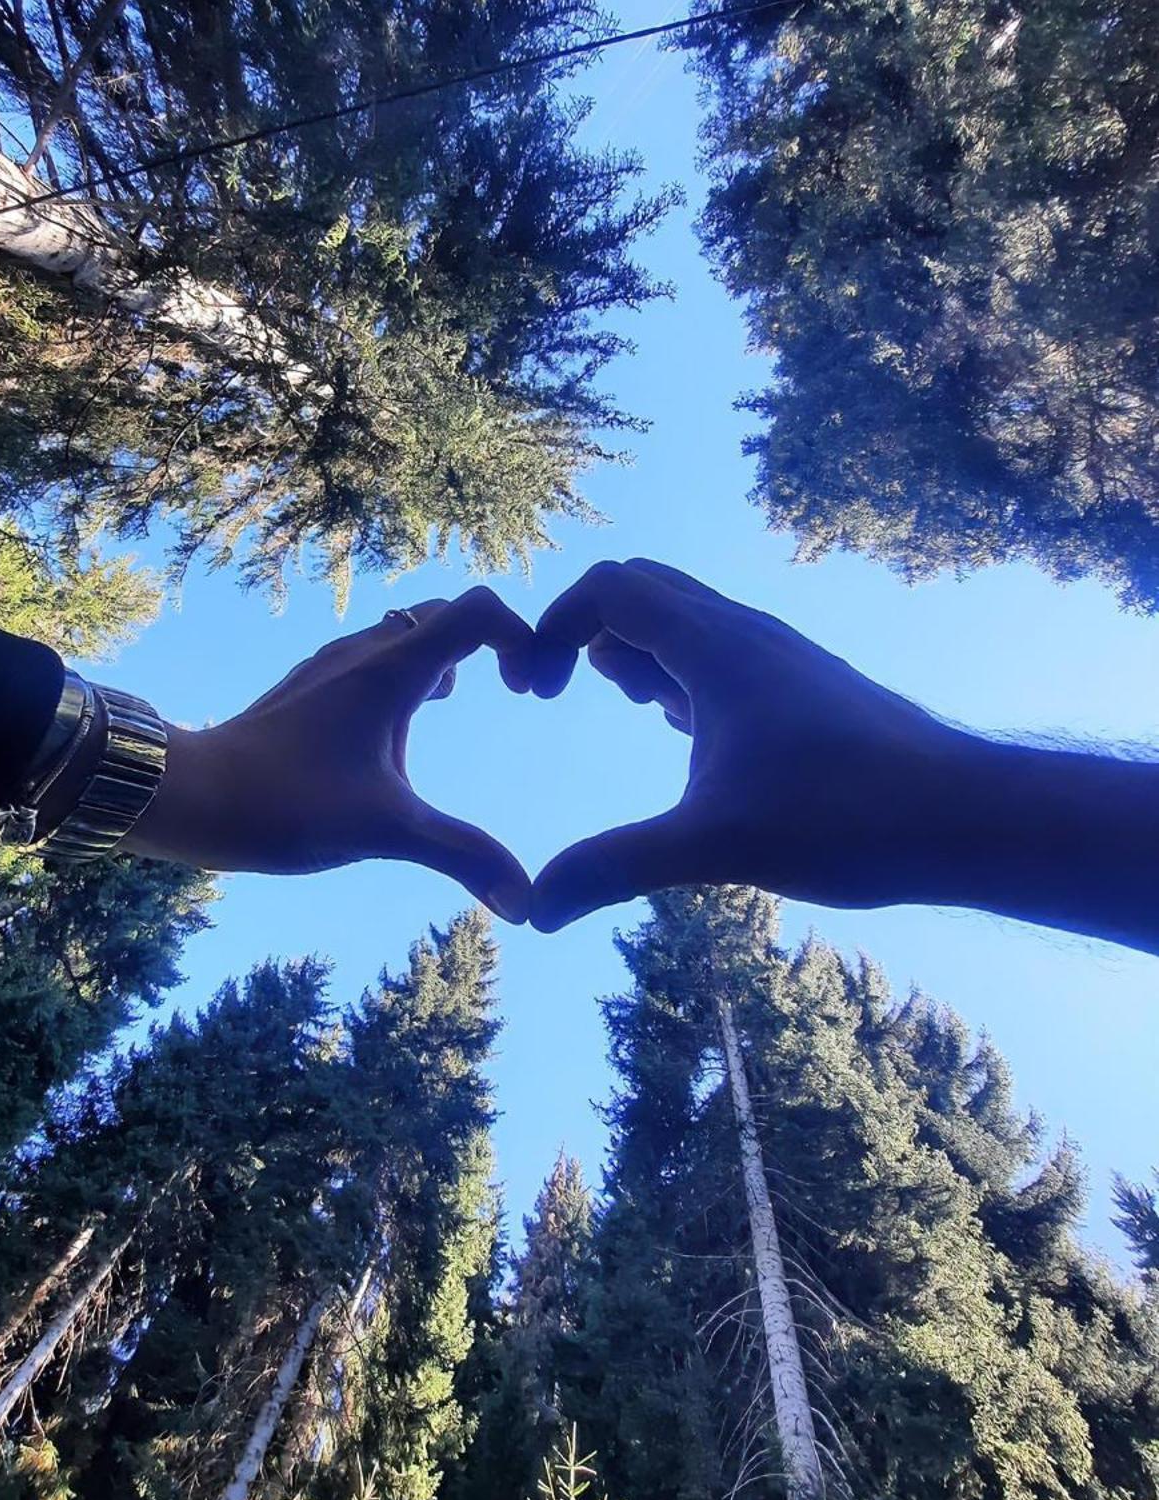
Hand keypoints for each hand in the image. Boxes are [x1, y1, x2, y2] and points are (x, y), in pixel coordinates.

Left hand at [130, 588, 533, 921]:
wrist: (190, 795)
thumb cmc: (284, 804)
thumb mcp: (387, 831)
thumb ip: (463, 858)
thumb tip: (526, 903)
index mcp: (393, 670)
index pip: (479, 610)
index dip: (523, 637)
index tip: (530, 692)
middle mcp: (364, 652)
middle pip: (447, 613)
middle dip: (491, 642)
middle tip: (513, 689)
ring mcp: (330, 667)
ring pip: (403, 631)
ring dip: (444, 654)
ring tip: (459, 700)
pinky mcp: (306, 689)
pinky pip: (371, 656)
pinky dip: (403, 672)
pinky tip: (396, 726)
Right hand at [524, 560, 976, 932]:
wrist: (966, 817)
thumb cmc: (846, 819)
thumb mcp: (711, 846)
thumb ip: (613, 867)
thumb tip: (533, 910)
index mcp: (714, 646)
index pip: (609, 590)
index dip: (552, 628)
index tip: (534, 694)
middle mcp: (747, 633)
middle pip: (645, 589)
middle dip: (588, 629)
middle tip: (561, 692)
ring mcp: (781, 658)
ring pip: (689, 619)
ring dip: (640, 648)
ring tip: (620, 702)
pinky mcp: (808, 688)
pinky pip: (725, 652)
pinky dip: (684, 672)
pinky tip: (685, 731)